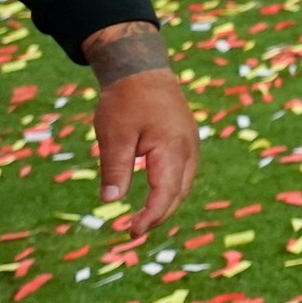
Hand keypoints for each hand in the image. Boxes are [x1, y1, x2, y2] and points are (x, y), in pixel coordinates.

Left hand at [83, 23, 197, 236]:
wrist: (143, 70)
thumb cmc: (126, 101)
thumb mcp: (114, 135)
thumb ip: (115, 169)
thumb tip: (110, 201)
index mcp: (172, 148)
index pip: (166, 193)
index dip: (150, 216)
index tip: (130, 232)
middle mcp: (188, 149)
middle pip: (180, 193)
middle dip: (159, 216)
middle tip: (133, 232)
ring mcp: (191, 144)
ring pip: (185, 184)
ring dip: (167, 204)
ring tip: (144, 219)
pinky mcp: (186, 140)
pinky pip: (184, 172)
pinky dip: (171, 189)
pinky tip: (156, 195)